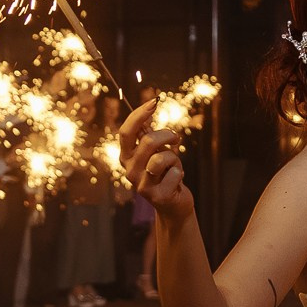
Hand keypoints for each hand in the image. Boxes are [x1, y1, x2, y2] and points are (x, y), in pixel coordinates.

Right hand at [119, 102, 192, 221]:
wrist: (173, 204)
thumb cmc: (165, 173)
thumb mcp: (156, 151)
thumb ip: (149, 134)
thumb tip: (149, 107)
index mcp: (126, 156)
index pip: (126, 132)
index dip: (139, 115)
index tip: (154, 102)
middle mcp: (129, 170)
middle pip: (147, 141)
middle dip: (167, 135)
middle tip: (176, 138)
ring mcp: (141, 185)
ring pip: (161, 157)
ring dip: (174, 157)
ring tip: (174, 165)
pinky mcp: (156, 196)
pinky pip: (174, 173)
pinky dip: (180, 172)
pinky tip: (176, 181)